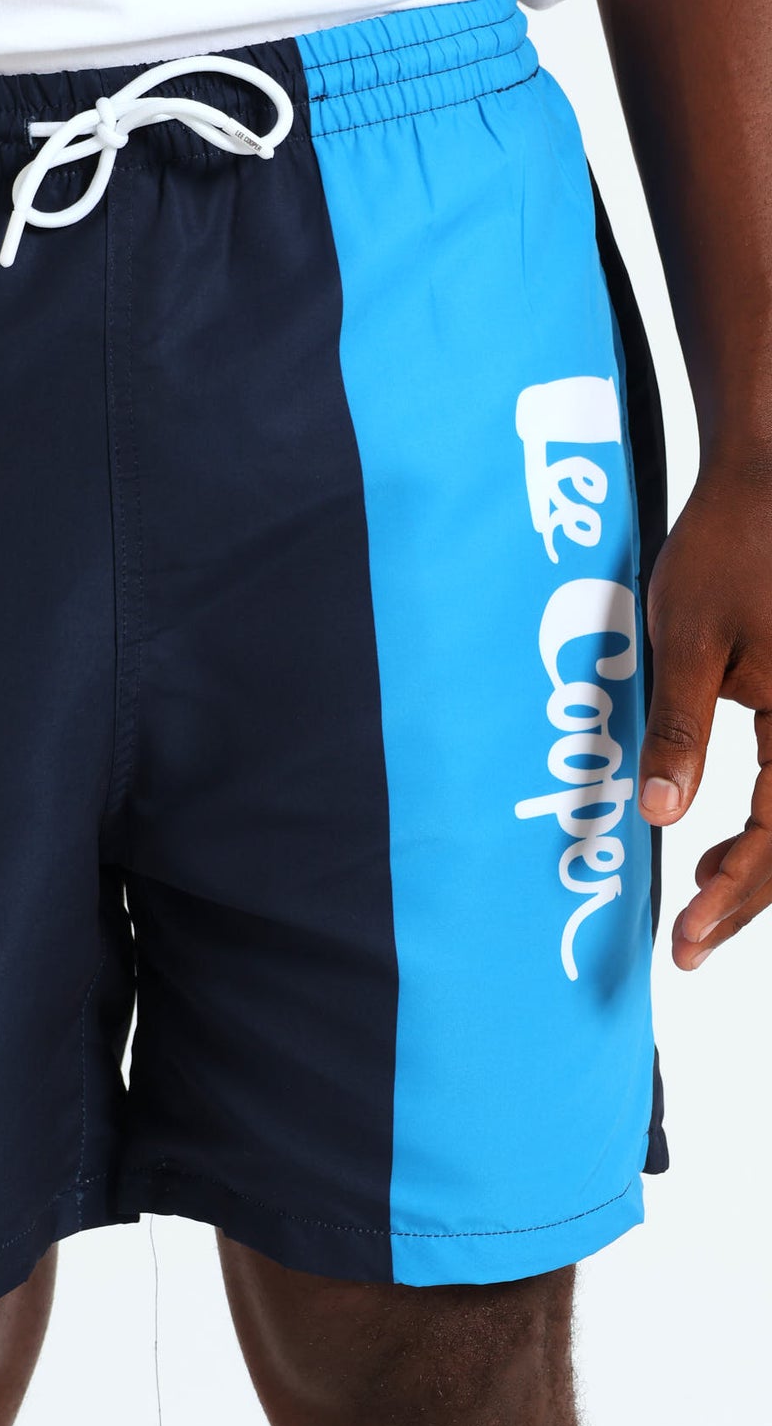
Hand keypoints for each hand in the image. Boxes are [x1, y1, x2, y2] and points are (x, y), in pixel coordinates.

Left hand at [638, 463, 771, 968]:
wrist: (769, 481)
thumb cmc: (727, 547)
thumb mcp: (688, 640)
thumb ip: (682, 732)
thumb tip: (664, 817)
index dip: (738, 894)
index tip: (688, 938)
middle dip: (750, 897)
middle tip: (690, 945)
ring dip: (764, 866)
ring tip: (705, 897)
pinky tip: (728, 846)